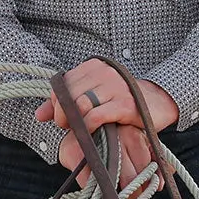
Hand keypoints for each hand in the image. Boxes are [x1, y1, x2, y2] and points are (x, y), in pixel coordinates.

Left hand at [33, 59, 178, 187]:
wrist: (160, 102)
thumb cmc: (122, 101)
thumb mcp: (93, 97)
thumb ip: (65, 103)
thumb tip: (38, 115)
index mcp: (93, 67)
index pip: (62, 83)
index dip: (56, 102)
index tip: (61, 116)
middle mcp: (104, 73)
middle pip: (68, 95)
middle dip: (63, 114)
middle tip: (67, 127)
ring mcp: (116, 87)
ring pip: (79, 105)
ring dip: (74, 122)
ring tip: (80, 130)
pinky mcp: (126, 105)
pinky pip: (96, 116)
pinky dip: (88, 126)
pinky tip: (93, 132)